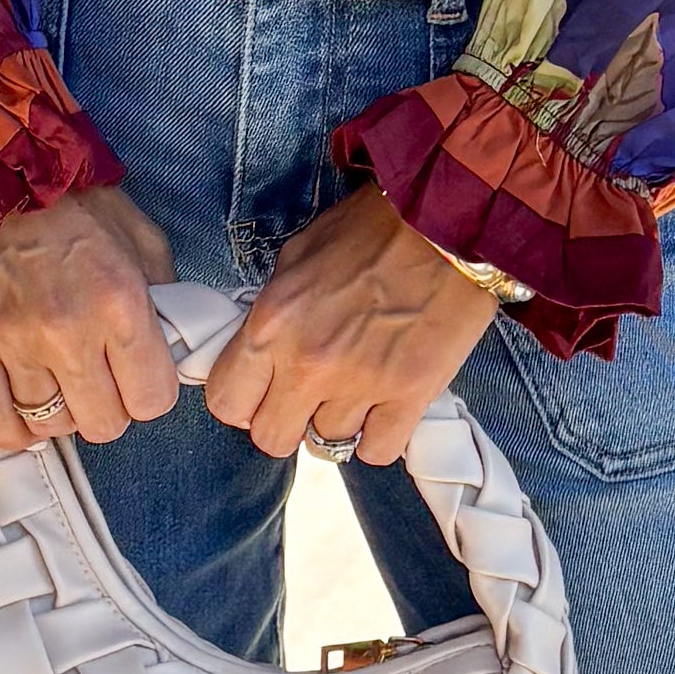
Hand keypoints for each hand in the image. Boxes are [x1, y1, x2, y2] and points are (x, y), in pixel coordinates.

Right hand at [0, 182, 178, 454]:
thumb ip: (164, 295)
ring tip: (62, 382)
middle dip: (110, 407)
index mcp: (119, 304)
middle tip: (102, 379)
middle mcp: (68, 333)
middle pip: (104, 424)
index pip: (152, 400)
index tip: (140, 376)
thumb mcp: (140, 237)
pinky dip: (16, 429)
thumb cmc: (72, 202)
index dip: (150, 392)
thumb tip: (171, 344)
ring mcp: (14, 343)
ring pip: (53, 424)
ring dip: (63, 410)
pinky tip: (27, 414)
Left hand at [201, 184, 499, 465]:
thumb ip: (273, 312)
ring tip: (355, 392)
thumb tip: (262, 351)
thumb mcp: (298, 256)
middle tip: (308, 398)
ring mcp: (361, 383)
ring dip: (336, 423)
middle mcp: (309, 362)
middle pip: (272, 438)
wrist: (447, 222)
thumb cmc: (372, 229)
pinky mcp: (410, 395)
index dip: (244, 401)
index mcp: (272, 322)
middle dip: (286, 421)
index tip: (263, 390)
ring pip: (326, 446)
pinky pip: (377, 451)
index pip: (227, 402)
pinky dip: (379, 436)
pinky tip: (385, 407)